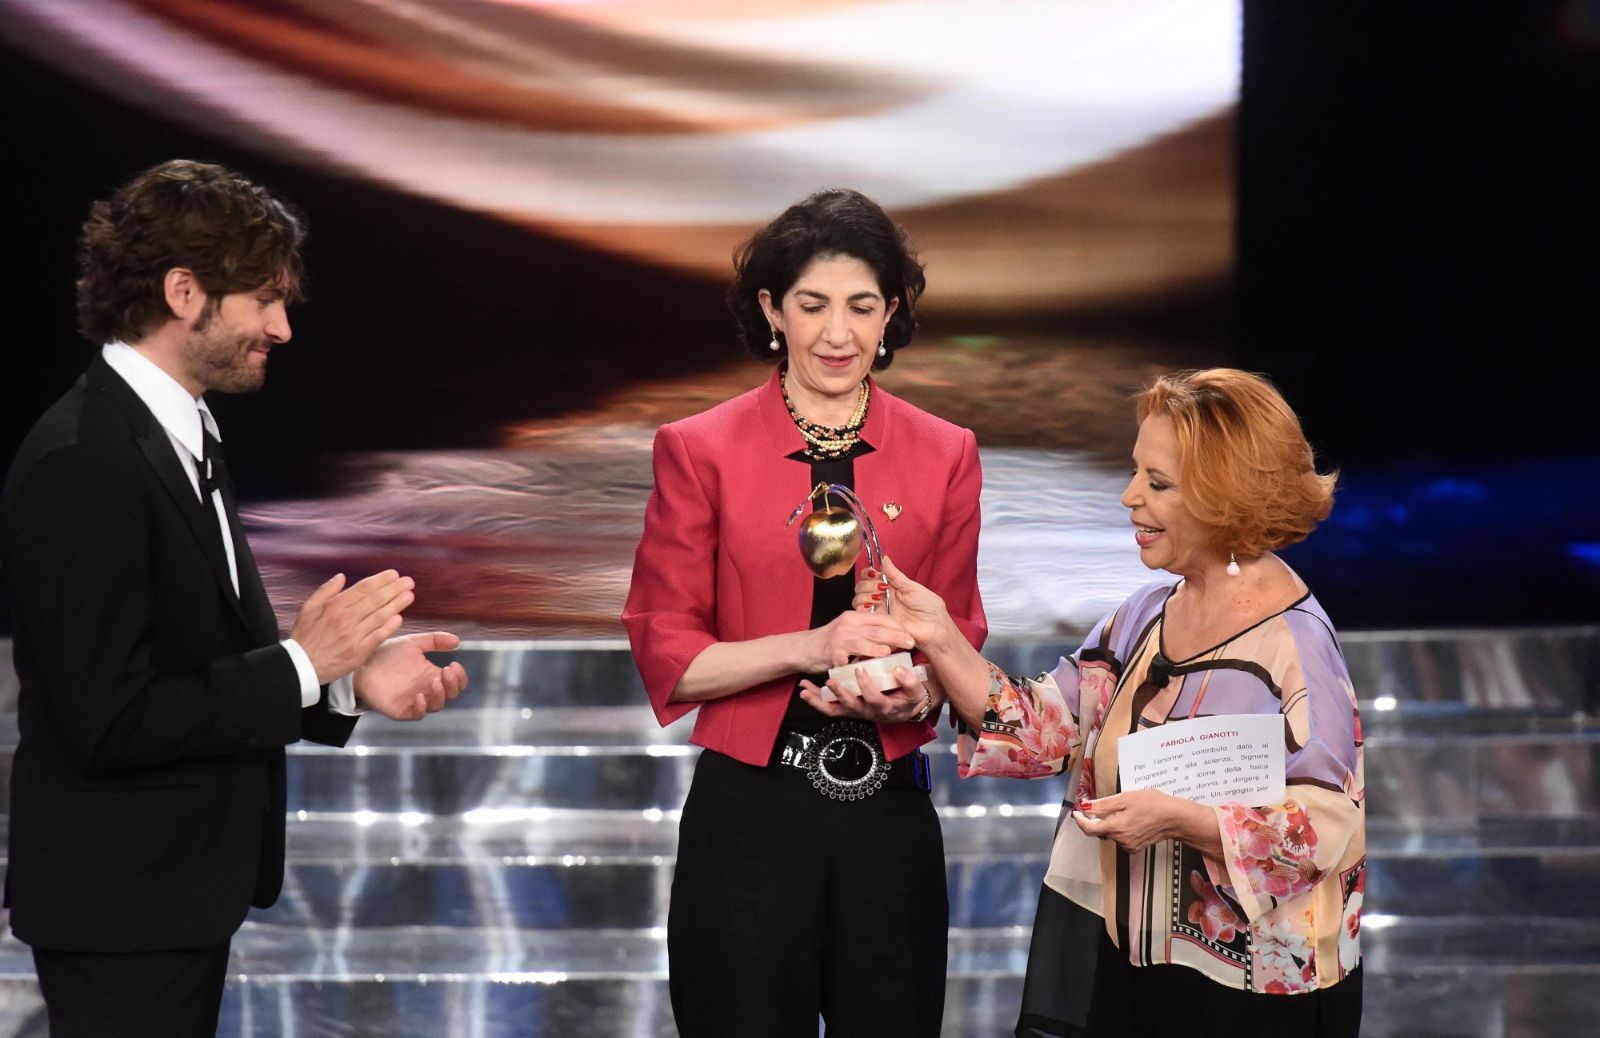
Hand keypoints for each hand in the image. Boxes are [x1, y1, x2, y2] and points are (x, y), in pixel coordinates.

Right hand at [290, 571, 413, 683]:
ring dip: (396, 604)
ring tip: (409, 595)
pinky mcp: (358, 652)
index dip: (381, 580)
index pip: (363, 589)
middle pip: (375, 600)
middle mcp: (346, 619)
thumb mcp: (308, 608)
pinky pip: (378, 636)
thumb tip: (342, 577)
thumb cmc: (305, 636)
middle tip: (408, 582)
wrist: (301, 666)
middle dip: (394, 589)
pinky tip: (399, 618)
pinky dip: (389, 627)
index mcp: (334, 606)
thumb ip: (326, 591)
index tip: (394, 574)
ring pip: (379, 616)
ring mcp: (353, 636)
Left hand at [353, 632, 467, 720]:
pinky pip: (416, 714)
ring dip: (439, 695)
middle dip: (452, 684)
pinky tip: (419, 696)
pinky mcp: (401, 710)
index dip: (460, 677)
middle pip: (450, 695)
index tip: (454, 665)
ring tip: (434, 681)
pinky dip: (421, 707)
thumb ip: (435, 640)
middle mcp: (426, 690)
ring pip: (436, 706)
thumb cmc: (388, 654)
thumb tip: (457, 640)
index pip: (455, 683)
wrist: (363, 663)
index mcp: (432, 675)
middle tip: (446, 671)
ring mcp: (414, 701)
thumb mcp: (414, 643)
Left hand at [799, 663, 931, 723]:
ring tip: (805, 689)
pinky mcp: (848, 709)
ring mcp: (855, 711)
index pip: (874, 698)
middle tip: (831, 681)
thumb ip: (911, 681)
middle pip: (851, 706)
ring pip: (835, 710)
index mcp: (884, 707)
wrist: (906, 708)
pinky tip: (805, 691)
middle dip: (840, 694)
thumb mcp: (917, 691)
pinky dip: (816, 701)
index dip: (867, 685)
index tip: (861, 669)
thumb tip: (899, 669)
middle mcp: (867, 712)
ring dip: (818, 701)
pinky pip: (830, 708)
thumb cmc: (910, 698)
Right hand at [802, 609, 914, 671]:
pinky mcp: (832, 654)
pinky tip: (865, 670)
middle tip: (911, 643)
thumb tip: (893, 636)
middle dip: (895, 636)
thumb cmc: (831, 640)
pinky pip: (845, 660)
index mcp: (855, 617)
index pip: (881, 618)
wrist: (804, 648)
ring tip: (890, 653)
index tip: (911, 634)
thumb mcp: (850, 628)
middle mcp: (848, 624)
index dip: (897, 626)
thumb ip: (868, 630)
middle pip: (876, 629)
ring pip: (862, 643)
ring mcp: (839, 639)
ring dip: (877, 648)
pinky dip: (855, 665)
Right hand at [854, 556, 952, 648]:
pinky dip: (863, 608)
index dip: (868, 573)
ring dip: (864, 595)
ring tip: (879, 598)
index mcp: (891, 585)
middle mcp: (882, 596)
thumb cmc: (929, 607)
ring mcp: (879, 610)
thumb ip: (896, 575)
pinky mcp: (878, 623)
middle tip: (881, 588)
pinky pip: (862, 615)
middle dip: (867, 585)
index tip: (874, 574)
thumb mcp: (912, 587)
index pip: (870, 576)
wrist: (934, 628)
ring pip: (858, 599)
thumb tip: (885, 559)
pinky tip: (874, 606)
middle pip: (861, 586)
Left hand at [1072, 790, 1187, 852]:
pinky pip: (1120, 838)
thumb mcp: (1125, 798)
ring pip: (1110, 834)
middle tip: (1102, 805)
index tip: (1076, 811)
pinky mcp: (1135, 848)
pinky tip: (1131, 820)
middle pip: (1099, 831)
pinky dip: (1120, 829)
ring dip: (1110, 823)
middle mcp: (1120, 840)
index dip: (1080, 820)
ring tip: (1124, 810)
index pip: (1089, 828)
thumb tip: (1084, 806)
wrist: (1175, 818)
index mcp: (1116, 827)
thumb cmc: (1152, 804)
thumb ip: (1103, 805)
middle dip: (1097, 819)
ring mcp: (1128, 846)